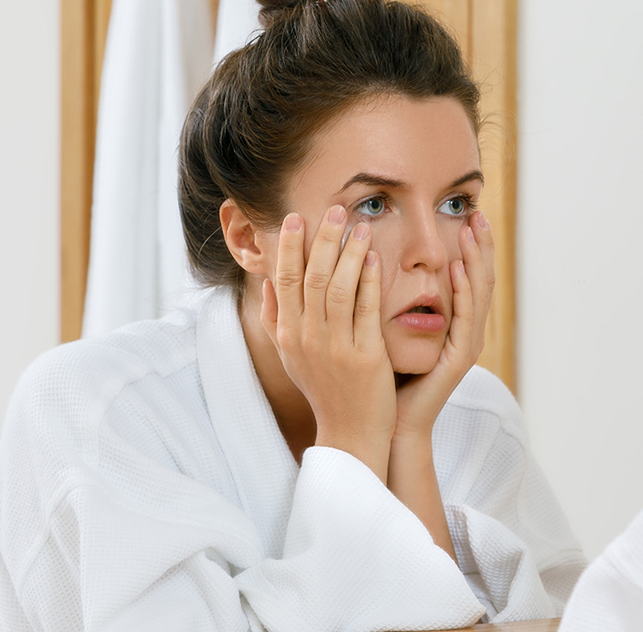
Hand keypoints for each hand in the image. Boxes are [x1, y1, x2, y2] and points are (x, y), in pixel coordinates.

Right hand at [260, 206, 397, 479]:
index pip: (283, 280)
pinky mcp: (365, 356)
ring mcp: (335, 347)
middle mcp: (307, 338)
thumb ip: (276, 319)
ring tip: (359, 225)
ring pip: (337, 288)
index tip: (295, 217)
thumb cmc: (324, 390)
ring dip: (348, 252)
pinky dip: (369, 280)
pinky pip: (366, 309)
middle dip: (321, 239)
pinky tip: (375, 257)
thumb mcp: (291, 356)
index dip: (288, 246)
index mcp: (288, 334)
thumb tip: (266, 282)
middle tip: (334, 209)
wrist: (350, 433)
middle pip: (309, 277)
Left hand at [392, 210, 495, 439]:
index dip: (469, 245)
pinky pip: (465, 319)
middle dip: (481, 244)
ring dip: (477, 260)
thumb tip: (367, 258)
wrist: (387, 423)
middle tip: (476, 211)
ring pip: (478, 294)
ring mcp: (465, 345)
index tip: (464, 212)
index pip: (466, 275)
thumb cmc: (382, 376)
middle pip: (480, 278)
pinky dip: (464, 292)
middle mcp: (465, 331)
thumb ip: (389, 297)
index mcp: (451, 323)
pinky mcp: (459, 359)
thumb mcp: (386, 327)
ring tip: (472, 230)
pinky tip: (459, 269)